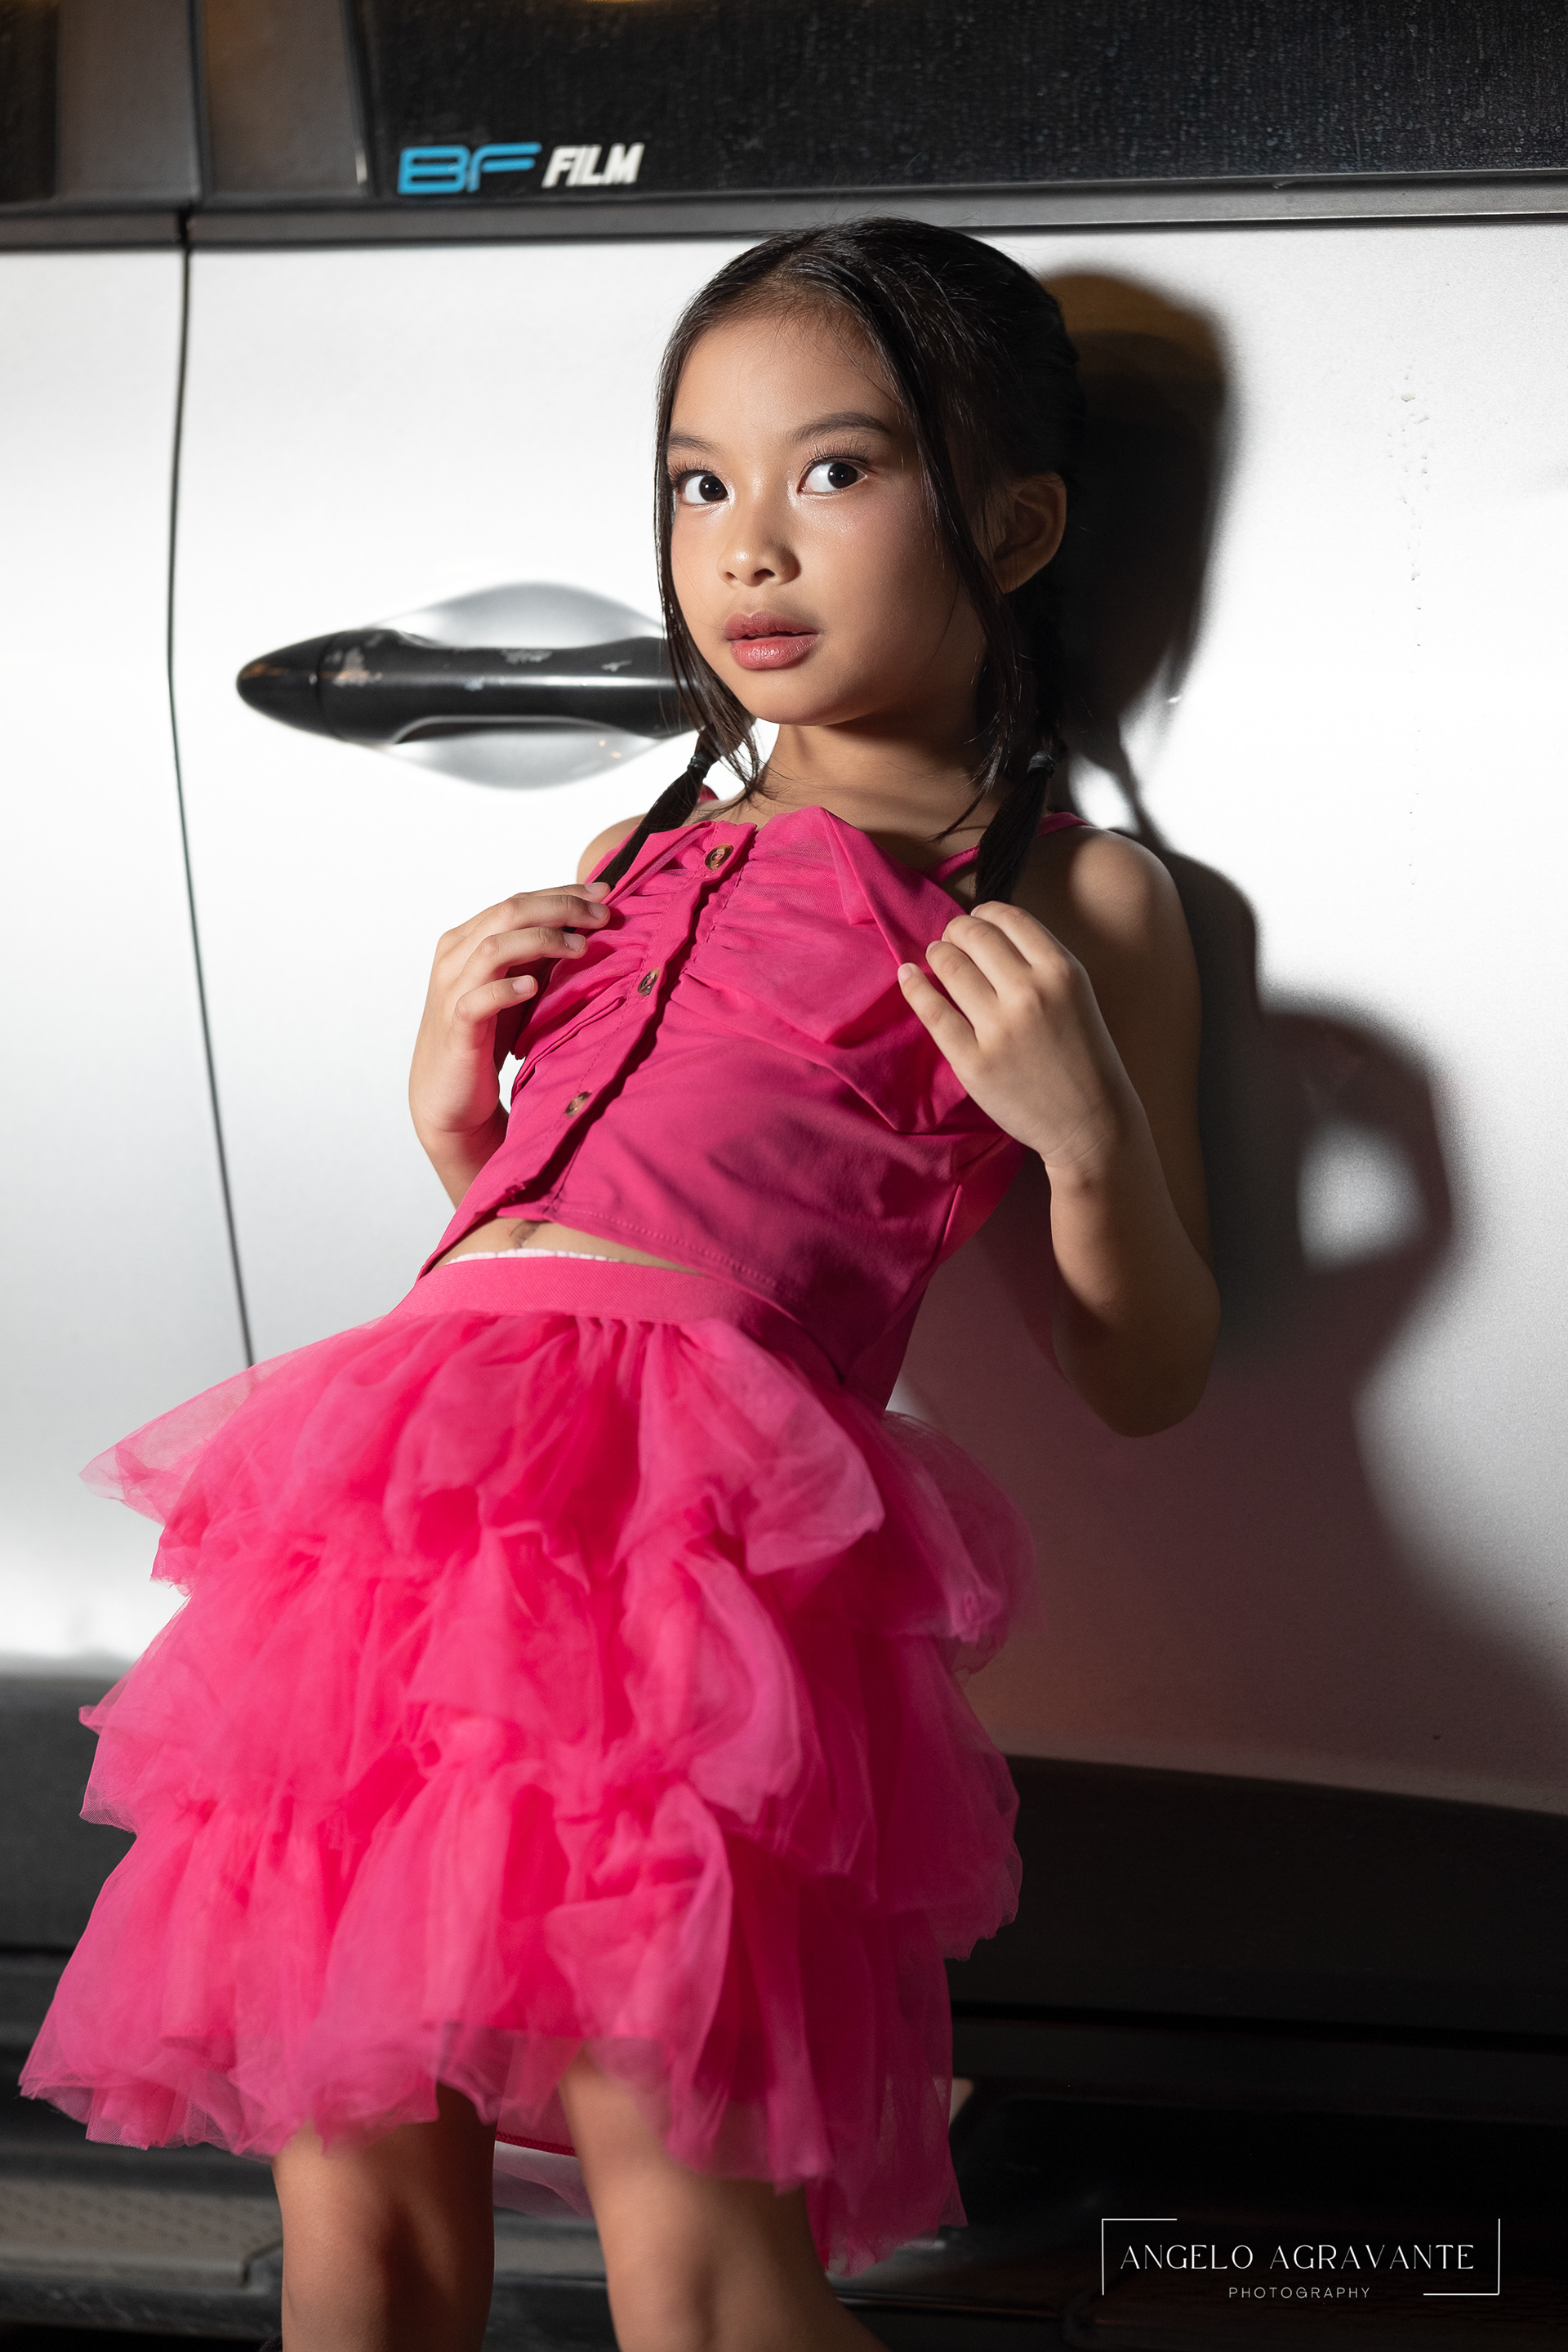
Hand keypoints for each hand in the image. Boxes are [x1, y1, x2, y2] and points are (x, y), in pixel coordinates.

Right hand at [410, 881, 610, 1196]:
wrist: (448, 1096)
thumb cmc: (487, 1036)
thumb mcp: (515, 985)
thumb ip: (537, 956)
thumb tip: (588, 925)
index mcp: (467, 939)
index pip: (518, 901)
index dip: (562, 893)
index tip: (605, 892)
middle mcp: (455, 956)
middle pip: (509, 912)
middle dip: (561, 909)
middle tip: (603, 917)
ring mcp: (452, 989)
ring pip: (495, 946)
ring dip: (542, 941)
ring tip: (581, 948)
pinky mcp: (456, 1026)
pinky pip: (478, 998)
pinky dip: (507, 988)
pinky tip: (533, 987)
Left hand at [897, 901, 1131, 1172]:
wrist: (1091, 1122)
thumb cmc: (1083, 1056)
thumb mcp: (1076, 995)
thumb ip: (1039, 962)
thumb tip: (985, 931)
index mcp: (1061, 970)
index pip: (1008, 918)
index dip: (983, 913)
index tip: (974, 921)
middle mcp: (1030, 992)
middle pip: (973, 935)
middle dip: (956, 931)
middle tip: (950, 940)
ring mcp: (999, 1028)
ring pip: (950, 966)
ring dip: (936, 954)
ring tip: (934, 957)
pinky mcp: (973, 1061)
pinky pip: (932, 1011)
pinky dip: (914, 986)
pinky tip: (908, 975)